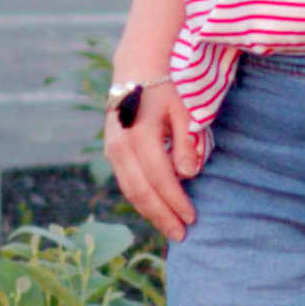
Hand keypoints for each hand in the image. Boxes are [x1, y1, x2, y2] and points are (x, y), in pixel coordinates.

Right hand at [102, 80, 201, 240]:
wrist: (135, 71)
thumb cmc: (165, 90)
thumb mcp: (182, 110)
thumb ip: (186, 143)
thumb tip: (188, 175)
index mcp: (140, 135)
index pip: (161, 178)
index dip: (176, 201)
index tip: (193, 217)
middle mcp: (121, 147)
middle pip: (143, 192)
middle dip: (163, 216)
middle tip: (182, 234)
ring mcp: (112, 151)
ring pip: (131, 191)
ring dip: (151, 213)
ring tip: (170, 229)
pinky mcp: (111, 153)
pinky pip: (126, 184)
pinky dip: (142, 201)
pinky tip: (157, 211)